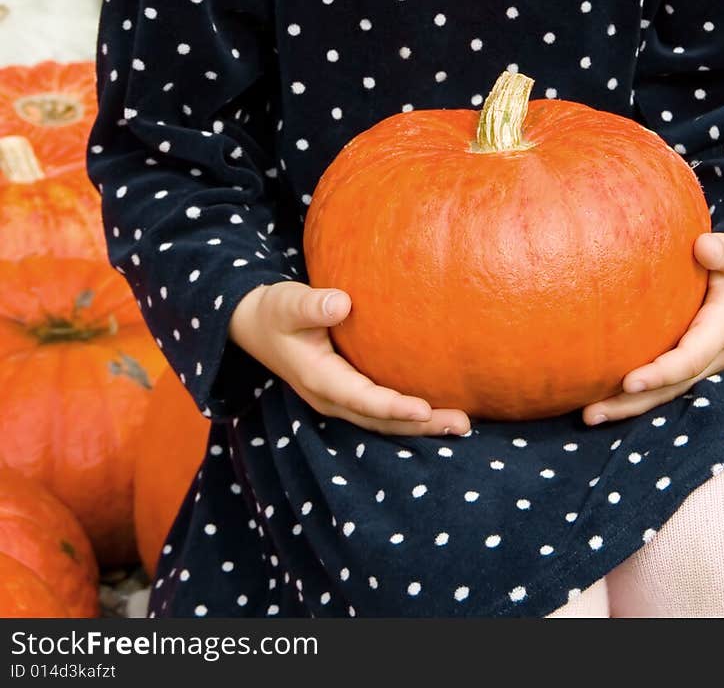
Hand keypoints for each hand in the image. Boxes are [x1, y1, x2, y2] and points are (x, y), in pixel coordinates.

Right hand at [228, 280, 470, 437]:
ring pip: (385, 422)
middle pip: (382, 421)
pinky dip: (411, 416)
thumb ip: (312, 305)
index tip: (425, 409)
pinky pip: (383, 412)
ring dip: (423, 426)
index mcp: (319, 380)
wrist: (258, 326)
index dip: (393, 407)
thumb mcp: (288, 303)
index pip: (362, 399)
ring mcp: (340, 400)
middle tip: (462, 424)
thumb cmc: (276, 310)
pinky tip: (440, 411)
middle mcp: (332, 398)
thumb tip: (341, 302)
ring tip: (462, 425)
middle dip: (422, 425)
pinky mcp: (349, 393)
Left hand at [582, 231, 723, 425]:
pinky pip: (665, 383)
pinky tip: (602, 398)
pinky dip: (636, 396)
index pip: (691, 358)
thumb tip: (704, 246)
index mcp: (723, 328)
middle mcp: (713, 354)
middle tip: (591, 413)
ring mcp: (704, 362)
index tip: (630, 381)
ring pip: (666, 391)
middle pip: (671, 386)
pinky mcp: (694, 361)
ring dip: (628, 406)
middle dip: (633, 402)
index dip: (662, 372)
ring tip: (588, 415)